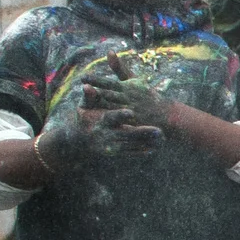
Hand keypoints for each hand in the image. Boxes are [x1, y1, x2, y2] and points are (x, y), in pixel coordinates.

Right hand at [34, 72, 159, 171]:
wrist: (78, 140)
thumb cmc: (84, 118)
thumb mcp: (84, 107)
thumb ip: (90, 97)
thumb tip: (87, 86)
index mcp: (99, 121)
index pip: (111, 117)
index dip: (120, 114)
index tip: (132, 112)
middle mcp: (105, 134)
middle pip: (125, 134)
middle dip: (142, 132)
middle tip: (158, 130)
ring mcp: (109, 145)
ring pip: (130, 145)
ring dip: (146, 142)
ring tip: (162, 139)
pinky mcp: (113, 153)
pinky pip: (128, 153)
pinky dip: (140, 152)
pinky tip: (153, 149)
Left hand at [84, 52, 175, 129]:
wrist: (165, 113)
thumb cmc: (146, 95)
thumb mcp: (134, 80)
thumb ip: (119, 68)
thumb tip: (109, 51)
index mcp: (126, 87)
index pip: (108, 83)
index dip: (96, 80)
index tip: (82, 77)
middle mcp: (127, 98)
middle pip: (109, 95)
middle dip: (96, 91)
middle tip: (83, 88)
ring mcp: (130, 110)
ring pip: (112, 108)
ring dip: (100, 105)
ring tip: (86, 104)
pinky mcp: (133, 122)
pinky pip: (121, 121)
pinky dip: (111, 122)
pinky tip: (98, 123)